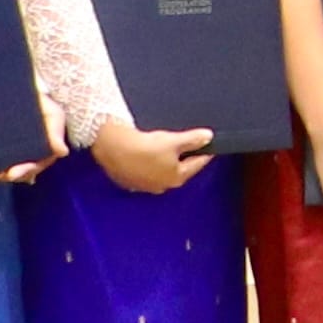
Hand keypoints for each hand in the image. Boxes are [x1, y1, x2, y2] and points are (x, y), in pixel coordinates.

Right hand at [87, 119, 214, 197]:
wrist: (114, 148)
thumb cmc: (144, 147)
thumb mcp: (174, 140)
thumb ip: (193, 140)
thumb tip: (208, 137)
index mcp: (176, 177)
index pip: (197, 164)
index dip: (204, 153)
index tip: (209, 147)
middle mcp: (162, 185)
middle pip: (179, 170)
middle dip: (183, 158)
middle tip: (188, 146)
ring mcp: (144, 185)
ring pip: (160, 172)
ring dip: (164, 162)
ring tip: (164, 148)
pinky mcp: (129, 181)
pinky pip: (144, 172)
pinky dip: (147, 164)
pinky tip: (144, 154)